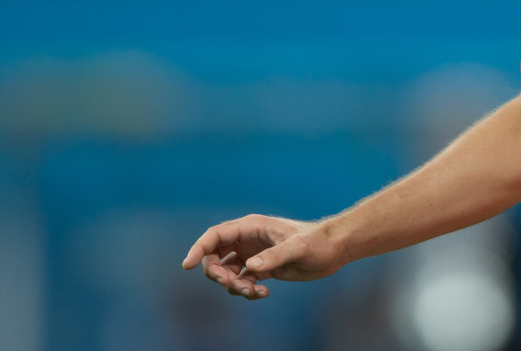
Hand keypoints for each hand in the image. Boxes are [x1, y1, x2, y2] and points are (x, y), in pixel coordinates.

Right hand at [181, 214, 348, 299]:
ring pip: (226, 271)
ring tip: (254, 292)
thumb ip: (275, 256)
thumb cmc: (318, 241)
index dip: (199, 248)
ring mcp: (253, 253)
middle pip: (214, 256)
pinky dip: (246, 290)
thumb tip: (250, 268)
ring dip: (233, 286)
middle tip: (236, 286)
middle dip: (217, 274)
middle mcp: (248, 239)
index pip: (215, 235)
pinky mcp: (261, 267)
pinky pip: (241, 281)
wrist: (334, 249)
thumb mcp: (299, 247)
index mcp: (252, 226)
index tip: (186, 265)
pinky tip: (264, 293)